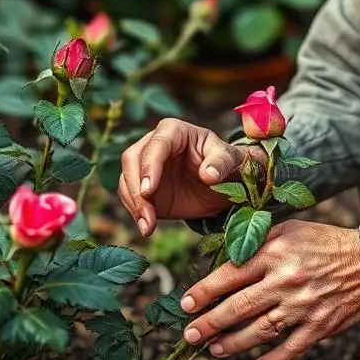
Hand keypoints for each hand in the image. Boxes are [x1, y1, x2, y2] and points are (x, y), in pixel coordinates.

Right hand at [117, 118, 264, 234]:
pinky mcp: (144, 188)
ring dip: (134, 205)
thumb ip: (222, 163)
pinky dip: (136, 213)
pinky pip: (130, 197)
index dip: (149, 166)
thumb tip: (209, 175)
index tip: (149, 191)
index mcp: (175, 131)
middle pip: (132, 160)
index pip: (156, 144)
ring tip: (148, 227)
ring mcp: (146, 166)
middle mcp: (155, 144)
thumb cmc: (228, 165)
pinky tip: (147, 228)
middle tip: (147, 213)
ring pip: (127, 180)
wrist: (225, 185)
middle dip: (136, 188)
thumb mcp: (232, 161)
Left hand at [177, 219, 359, 359]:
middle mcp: (285, 281)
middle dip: (209, 323)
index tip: (186, 304)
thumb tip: (227, 254)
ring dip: (233, 343)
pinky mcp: (319, 325)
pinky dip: (273, 359)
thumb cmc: (325, 242)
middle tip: (189, 334)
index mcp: (275, 254)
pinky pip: (291, 348)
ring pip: (260, 331)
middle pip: (238, 307)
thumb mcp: (290, 229)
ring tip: (214, 349)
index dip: (204, 291)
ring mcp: (302, 306)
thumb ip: (259, 240)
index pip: (230, 275)